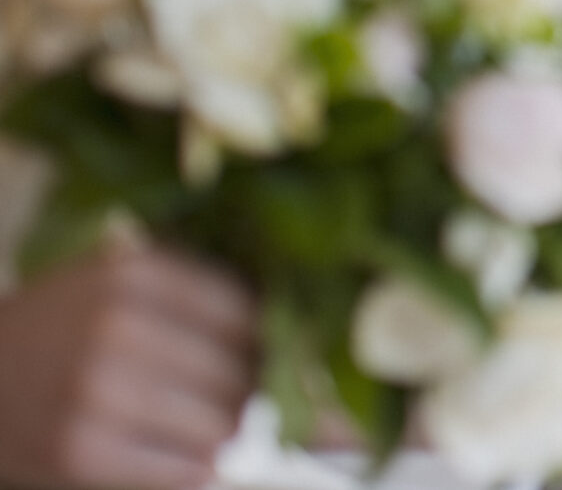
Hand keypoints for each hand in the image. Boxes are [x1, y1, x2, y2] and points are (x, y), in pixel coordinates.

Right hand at [0, 240, 256, 489]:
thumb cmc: (68, 330)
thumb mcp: (125, 288)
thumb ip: (208, 301)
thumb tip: (310, 342)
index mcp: (136, 275)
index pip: (249, 313)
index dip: (272, 343)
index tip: (272, 356)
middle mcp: (117, 328)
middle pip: (240, 373)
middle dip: (250, 394)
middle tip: (234, 398)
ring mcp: (96, 392)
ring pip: (220, 425)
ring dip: (222, 434)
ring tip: (197, 424)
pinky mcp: (79, 452)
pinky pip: (184, 469)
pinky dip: (194, 467)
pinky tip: (179, 454)